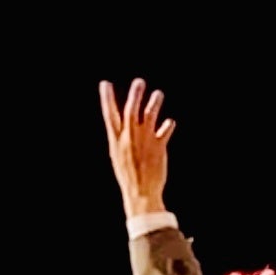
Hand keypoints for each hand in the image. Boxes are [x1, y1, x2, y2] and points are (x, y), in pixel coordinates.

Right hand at [98, 76, 174, 216]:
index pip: (109, 115)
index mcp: (116, 141)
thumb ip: (123, 140)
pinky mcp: (158, 146)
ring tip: (158, 93)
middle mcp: (129, 138)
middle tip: (139, 81)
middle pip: (131, 110)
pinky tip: (170, 122)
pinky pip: (165, 130)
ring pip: (149, 115)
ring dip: (154, 103)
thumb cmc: (129, 177)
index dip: (107, 98)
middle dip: (135, 94)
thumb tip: (125, 126)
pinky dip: (168, 125)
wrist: (140, 193)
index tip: (105, 84)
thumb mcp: (119, 156)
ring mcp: (144, 141)